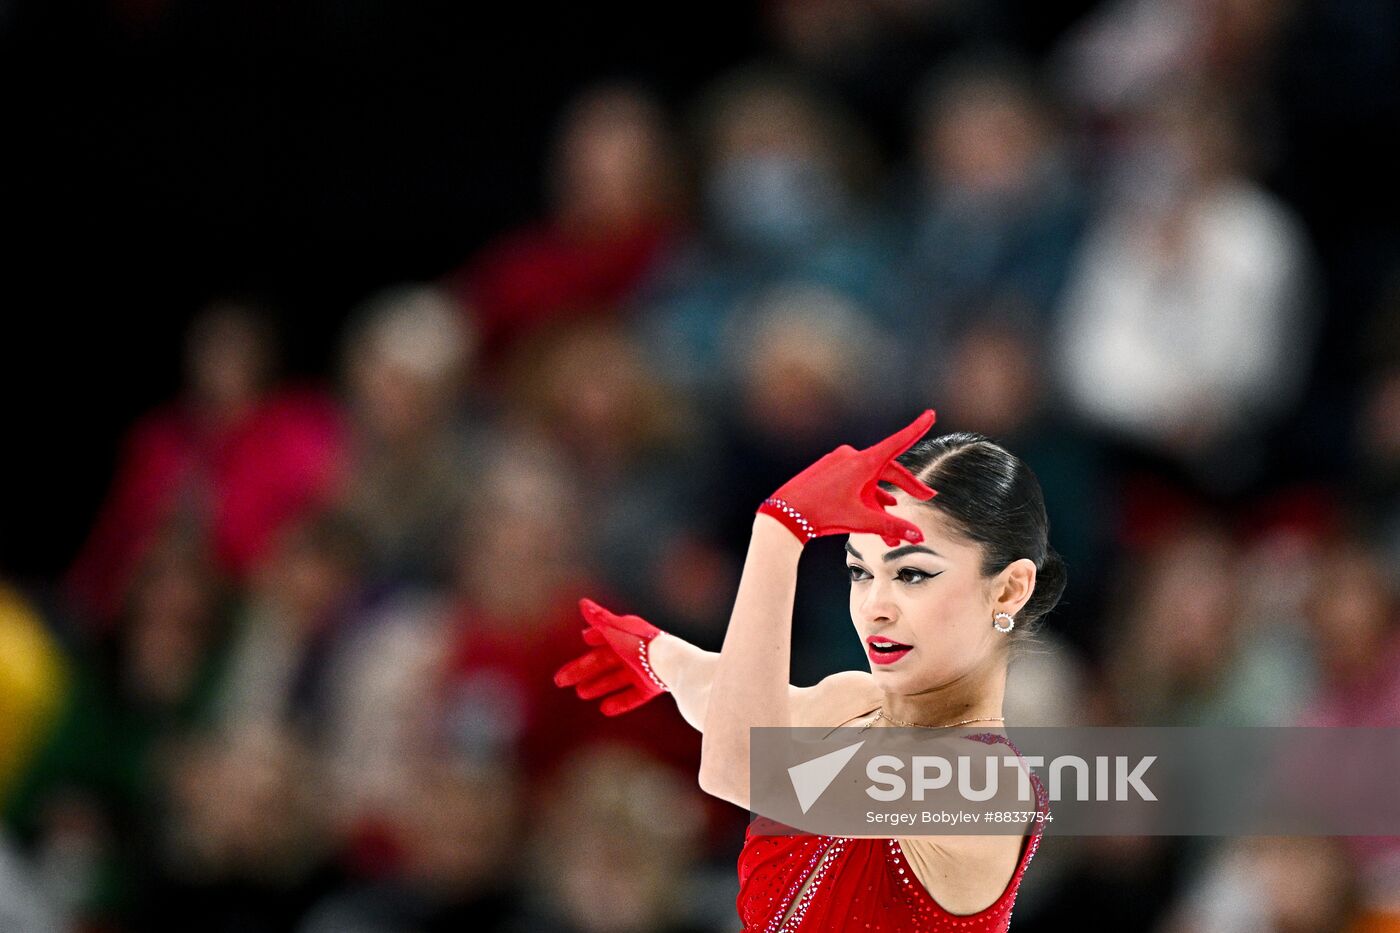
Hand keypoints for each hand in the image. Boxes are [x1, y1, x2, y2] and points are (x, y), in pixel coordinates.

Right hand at [553, 598, 668, 715]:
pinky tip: (605, 709)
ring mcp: (642, 670)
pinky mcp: (650, 687)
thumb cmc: (641, 643)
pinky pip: (632, 696)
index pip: (606, 635)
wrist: (670, 664)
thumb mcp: (615, 630)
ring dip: (598, 685)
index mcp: (626, 634)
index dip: (594, 637)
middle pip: (603, 662)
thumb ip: (599, 618)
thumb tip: (583, 603)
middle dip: (582, 670)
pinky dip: (619, 702)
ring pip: (616, 679)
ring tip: (581, 694)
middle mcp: (633, 652)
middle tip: (562, 681)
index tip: (583, 639)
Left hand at [756, 409, 938, 547]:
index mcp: (863, 462)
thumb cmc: (821, 514)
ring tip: (894, 524)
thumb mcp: (862, 521)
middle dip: (908, 486)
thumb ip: (892, 527)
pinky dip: (868, 496)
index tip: (930, 414)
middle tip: (926, 496)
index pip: (898, 442)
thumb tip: (918, 535)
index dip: (917, 429)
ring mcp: (839, 463)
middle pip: (888, 469)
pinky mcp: (829, 471)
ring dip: (884, 500)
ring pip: (871, 480)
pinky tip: (878, 508)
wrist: (785, 515)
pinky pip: (855, 481)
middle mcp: (852, 457)